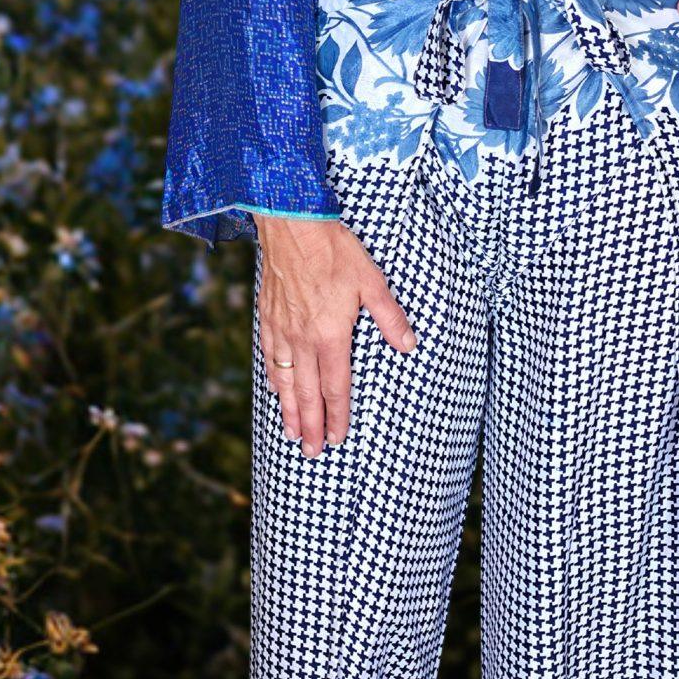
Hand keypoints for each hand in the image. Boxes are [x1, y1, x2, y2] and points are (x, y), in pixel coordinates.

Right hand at [254, 215, 417, 458]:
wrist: (292, 225)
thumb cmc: (335, 251)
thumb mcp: (372, 281)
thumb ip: (391, 317)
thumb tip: (410, 346)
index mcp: (331, 336)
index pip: (335, 387)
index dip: (337, 416)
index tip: (338, 438)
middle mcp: (303, 340)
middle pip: (307, 393)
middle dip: (311, 426)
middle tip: (311, 453)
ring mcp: (282, 330)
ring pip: (284, 380)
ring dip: (289, 410)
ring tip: (291, 433)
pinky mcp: (267, 317)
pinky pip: (268, 356)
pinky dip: (272, 378)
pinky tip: (274, 388)